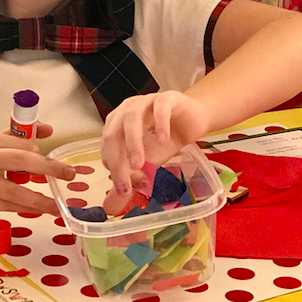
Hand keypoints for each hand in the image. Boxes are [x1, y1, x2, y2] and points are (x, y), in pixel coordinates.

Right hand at [0, 124, 75, 214]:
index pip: (18, 144)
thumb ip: (21, 136)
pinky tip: (40, 210)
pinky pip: (7, 207)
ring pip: (15, 193)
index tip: (47, 158)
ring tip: (59, 206)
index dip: (36, 153)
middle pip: (19, 162)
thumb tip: (49, 129)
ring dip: (40, 201)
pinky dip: (26, 209)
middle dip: (47, 168)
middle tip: (69, 174)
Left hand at [101, 91, 207, 207]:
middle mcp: (128, 109)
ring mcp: (147, 100)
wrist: (194, 119)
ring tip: (139, 164)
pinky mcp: (168, 98)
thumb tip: (112, 203)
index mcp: (118, 121)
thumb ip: (131, 176)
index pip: (108, 144)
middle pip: (114, 131)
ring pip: (133, 117)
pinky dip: (160, 124)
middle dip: (118, 158)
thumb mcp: (149, 161)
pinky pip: (160, 108)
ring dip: (133, 142)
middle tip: (126, 182)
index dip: (112, 165)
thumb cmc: (166, 138)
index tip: (122, 188)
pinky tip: (163, 140)